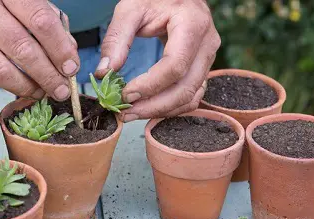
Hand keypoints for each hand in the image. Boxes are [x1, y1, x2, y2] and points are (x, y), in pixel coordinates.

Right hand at [0, 0, 78, 99]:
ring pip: (1, 71)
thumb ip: (46, 19)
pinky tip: (9, 83)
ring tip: (40, 92)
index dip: (60, 49)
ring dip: (27, 88)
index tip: (71, 68)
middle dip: (48, 76)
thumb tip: (69, 53)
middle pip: (23, 50)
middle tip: (61, 90)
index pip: (40, 21)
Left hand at [95, 0, 220, 121]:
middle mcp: (207, 43)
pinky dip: (171, 108)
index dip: (150, 86)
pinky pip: (192, 96)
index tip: (125, 94)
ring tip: (133, 113)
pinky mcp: (203, 69)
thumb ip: (116, 39)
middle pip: (185, 88)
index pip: (174, 66)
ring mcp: (209, 58)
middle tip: (126, 113)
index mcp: (192, 24)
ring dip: (161, 111)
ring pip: (190, 97)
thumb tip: (104, 72)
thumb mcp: (130, 9)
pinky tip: (149, 109)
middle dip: (154, 106)